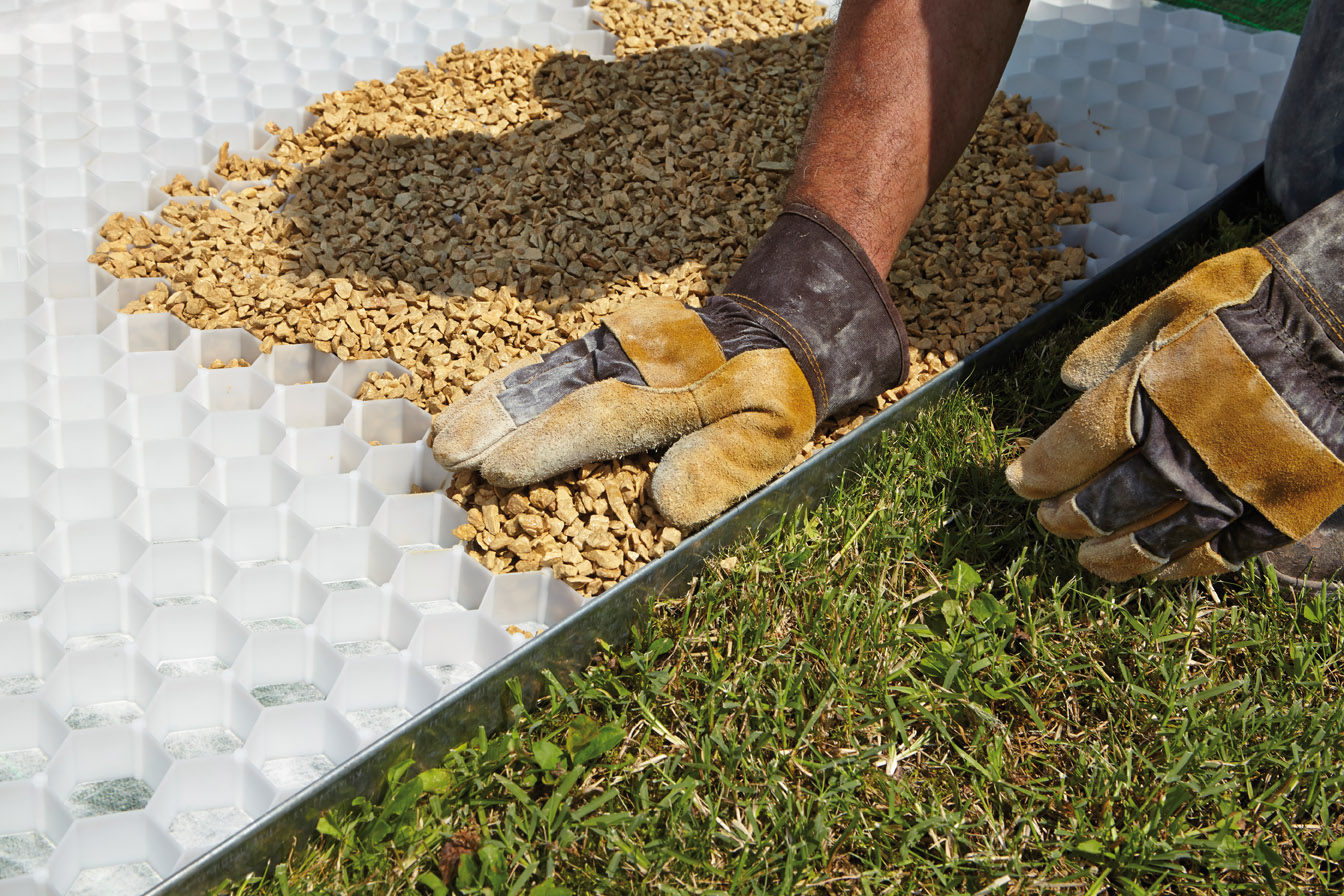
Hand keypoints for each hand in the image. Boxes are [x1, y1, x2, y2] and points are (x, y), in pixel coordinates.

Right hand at [429, 203, 908, 528]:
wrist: (793, 316)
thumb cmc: (782, 386)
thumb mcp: (773, 431)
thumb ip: (724, 466)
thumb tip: (665, 508)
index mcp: (669, 390)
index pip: (595, 421)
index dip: (542, 447)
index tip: (492, 471)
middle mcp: (632, 365)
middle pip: (550, 393)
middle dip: (494, 421)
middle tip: (440, 453)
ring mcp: (618, 352)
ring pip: (544, 377)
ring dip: (492, 403)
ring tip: (443, 432)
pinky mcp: (614, 348)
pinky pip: (556, 366)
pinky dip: (516, 385)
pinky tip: (489, 401)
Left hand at [1007, 191, 1343, 580]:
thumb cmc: (1256, 304)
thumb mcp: (1172, 304)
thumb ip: (1113, 346)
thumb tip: (1067, 379)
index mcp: (1146, 398)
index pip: (1070, 451)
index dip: (1038, 471)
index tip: (1018, 481)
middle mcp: (1182, 454)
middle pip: (1104, 503)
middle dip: (1067, 516)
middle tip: (1050, 520)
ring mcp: (1233, 490)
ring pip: (1154, 543)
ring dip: (1113, 555)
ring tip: (1088, 557)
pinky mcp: (1279, 513)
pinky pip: (1217, 556)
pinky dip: (1179, 567)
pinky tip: (1156, 570)